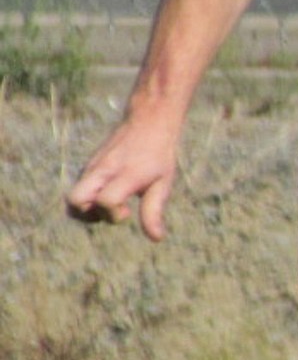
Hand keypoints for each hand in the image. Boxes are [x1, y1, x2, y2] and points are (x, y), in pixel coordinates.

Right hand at [66, 116, 179, 243]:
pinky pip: (80, 188)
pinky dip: (89, 198)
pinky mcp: (89, 165)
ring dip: (88, 208)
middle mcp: (103, 169)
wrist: (149, 121)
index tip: (127, 211)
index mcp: (124, 173)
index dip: (113, 213)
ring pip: (73, 196)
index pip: (105, 200)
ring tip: (110, 203)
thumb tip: (156, 238)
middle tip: (112, 209)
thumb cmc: (159, 155)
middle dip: (89, 215)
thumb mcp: (163, 183)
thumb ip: (154, 211)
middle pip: (74, 200)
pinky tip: (109, 193)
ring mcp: (92, 166)